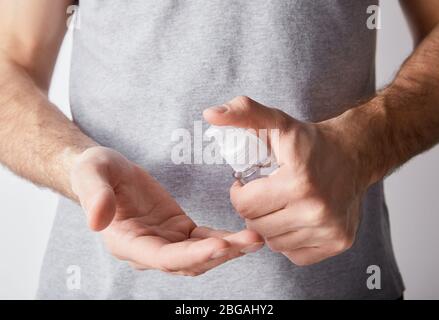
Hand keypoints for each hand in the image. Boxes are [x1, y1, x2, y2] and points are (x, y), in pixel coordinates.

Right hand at [69, 146, 263, 275]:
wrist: (108, 173)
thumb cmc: (96, 171)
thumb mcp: (92, 174)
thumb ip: (94, 196)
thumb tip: (95, 222)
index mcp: (127, 242)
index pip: (161, 257)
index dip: (190, 256)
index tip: (218, 246)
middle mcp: (149, 250)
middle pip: (188, 262)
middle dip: (219, 255)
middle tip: (250, 241)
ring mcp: (167, 242)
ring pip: (202, 256)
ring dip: (229, 250)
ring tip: (256, 238)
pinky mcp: (181, 231)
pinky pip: (207, 239)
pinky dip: (227, 239)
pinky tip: (247, 234)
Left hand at [204, 96, 366, 265]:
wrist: (354, 154)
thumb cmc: (310, 142)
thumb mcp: (276, 122)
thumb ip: (243, 113)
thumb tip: (210, 113)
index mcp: (298, 181)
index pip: (245, 205)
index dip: (238, 194)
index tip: (244, 185)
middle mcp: (317, 210)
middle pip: (257, 226)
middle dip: (252, 211)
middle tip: (262, 195)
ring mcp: (330, 229)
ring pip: (274, 243)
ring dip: (270, 226)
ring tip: (279, 205)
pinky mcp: (339, 242)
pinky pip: (294, 254)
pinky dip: (289, 240)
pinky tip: (294, 218)